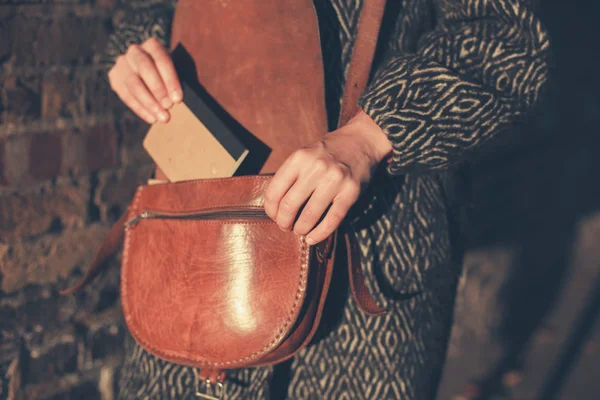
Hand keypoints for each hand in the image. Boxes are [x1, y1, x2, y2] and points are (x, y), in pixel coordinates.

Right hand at [108, 37, 182, 123]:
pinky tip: (151, 118)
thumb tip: (178, 98)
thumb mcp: (174, 69)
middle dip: (158, 89)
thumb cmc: (166, 72)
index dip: (170, 80)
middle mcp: (135, 51)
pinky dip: (140, 109)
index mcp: (152, 45)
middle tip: (168, 106)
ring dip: (149, 103)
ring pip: (134, 84)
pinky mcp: (115, 78)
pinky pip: (126, 96)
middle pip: (144, 68)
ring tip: (162, 117)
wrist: (144, 68)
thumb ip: (177, 78)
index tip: (178, 99)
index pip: (161, 59)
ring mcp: (123, 64)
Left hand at [264, 111, 391, 244]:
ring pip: (309, 216)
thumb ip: (291, 175)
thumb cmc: (329, 151)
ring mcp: (335, 180)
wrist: (362, 140)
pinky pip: (332, 220)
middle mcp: (316, 168)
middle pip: (289, 206)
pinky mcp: (350, 192)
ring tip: (299, 231)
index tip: (273, 215)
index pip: (274, 191)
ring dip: (300, 229)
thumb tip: (276, 206)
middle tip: (285, 226)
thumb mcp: (305, 154)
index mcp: (299, 158)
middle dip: (283, 222)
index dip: (270, 209)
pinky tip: (312, 238)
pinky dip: (320, 234)